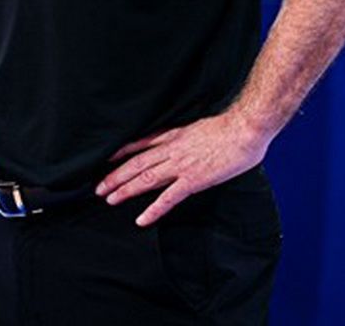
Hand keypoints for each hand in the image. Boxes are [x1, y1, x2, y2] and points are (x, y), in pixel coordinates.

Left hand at [96, 111, 270, 226]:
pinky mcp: (193, 180)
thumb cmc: (232, 126)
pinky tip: (141, 220)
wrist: (246, 128)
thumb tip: (190, 141)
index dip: (121, 153)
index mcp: (175, 134)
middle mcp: (173, 149)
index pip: (141, 143)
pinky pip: (168, 198)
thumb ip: (191, 135)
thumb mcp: (202, 125)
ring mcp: (181, 165)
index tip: (106, 160)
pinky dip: (153, 210)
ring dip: (125, 190)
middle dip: (115, 176)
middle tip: (98, 187)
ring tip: (109, 199)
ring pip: (145, 180)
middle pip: (136, 164)